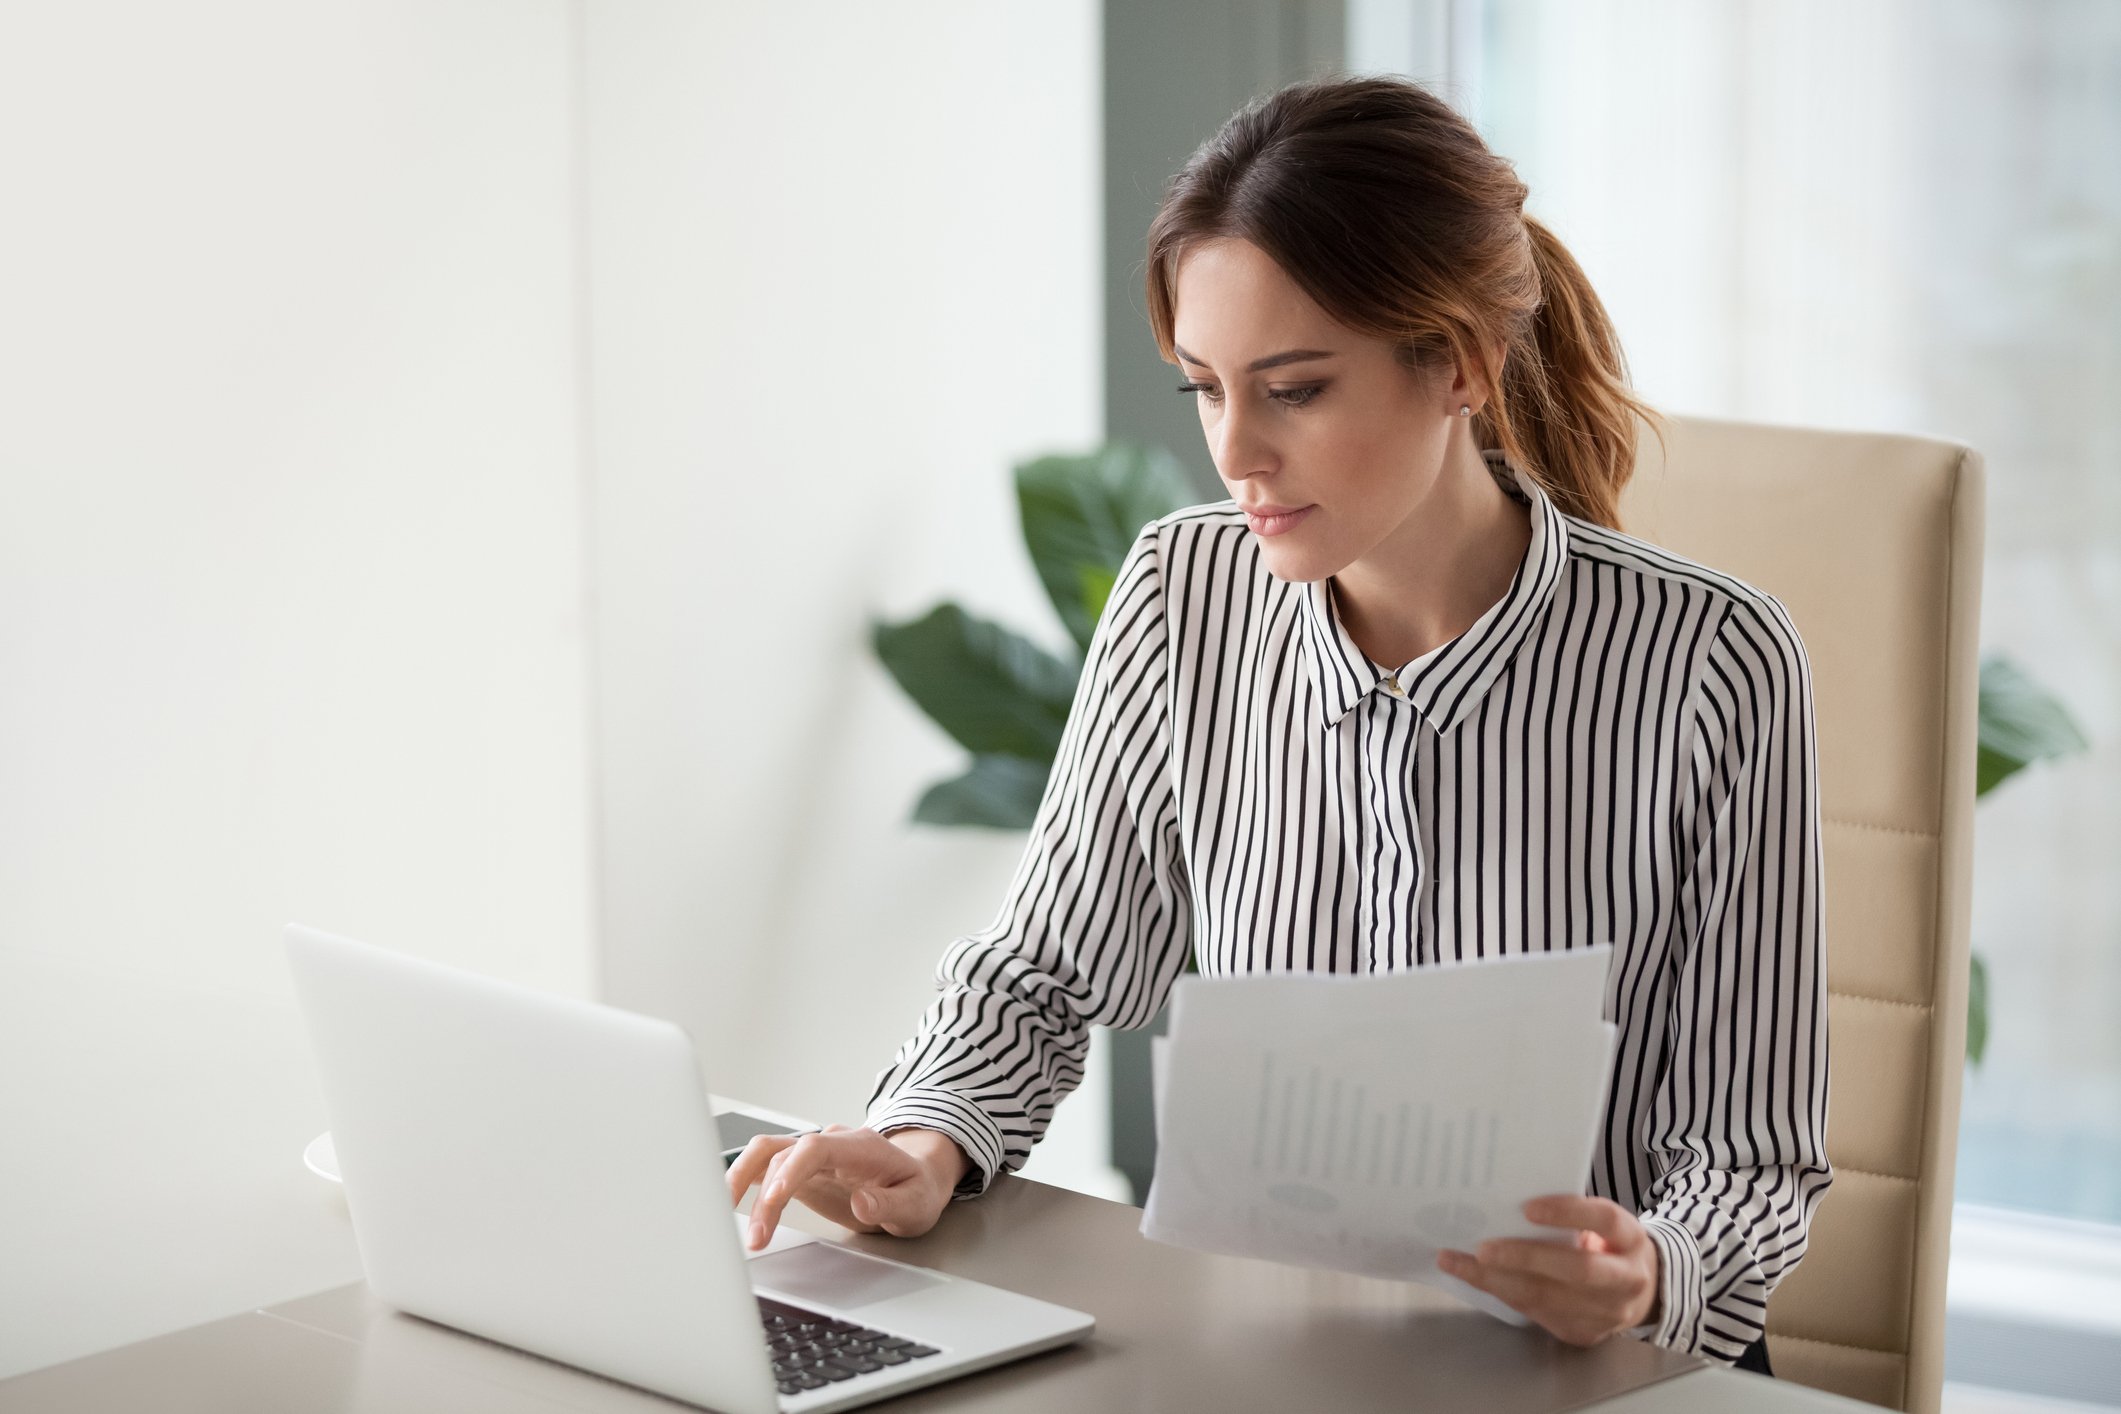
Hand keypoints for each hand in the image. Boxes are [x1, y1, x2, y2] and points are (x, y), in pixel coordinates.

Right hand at [726, 1123, 966, 1251]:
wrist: (914, 1178)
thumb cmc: (915, 1189)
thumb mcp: (917, 1204)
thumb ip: (890, 1203)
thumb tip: (862, 1201)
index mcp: (860, 1147)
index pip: (816, 1147)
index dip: (791, 1170)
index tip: (774, 1199)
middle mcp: (830, 1143)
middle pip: (781, 1153)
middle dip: (761, 1194)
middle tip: (754, 1235)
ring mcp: (812, 1154)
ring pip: (764, 1154)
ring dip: (742, 1183)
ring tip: (727, 1221)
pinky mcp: (799, 1169)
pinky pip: (764, 1166)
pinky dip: (742, 1182)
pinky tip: (724, 1202)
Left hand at [1436, 1195, 1661, 1346]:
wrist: (1643, 1293)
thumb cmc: (1609, 1245)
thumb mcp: (1604, 1224)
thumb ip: (1571, 1213)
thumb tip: (1507, 1196)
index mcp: (1631, 1239)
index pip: (1605, 1221)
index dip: (1568, 1212)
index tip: (1528, 1207)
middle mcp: (1626, 1279)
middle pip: (1577, 1270)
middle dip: (1525, 1258)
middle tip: (1482, 1247)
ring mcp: (1607, 1313)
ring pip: (1548, 1299)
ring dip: (1496, 1281)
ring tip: (1457, 1262)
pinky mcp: (1584, 1333)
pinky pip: (1537, 1314)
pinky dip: (1501, 1294)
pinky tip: (1474, 1279)